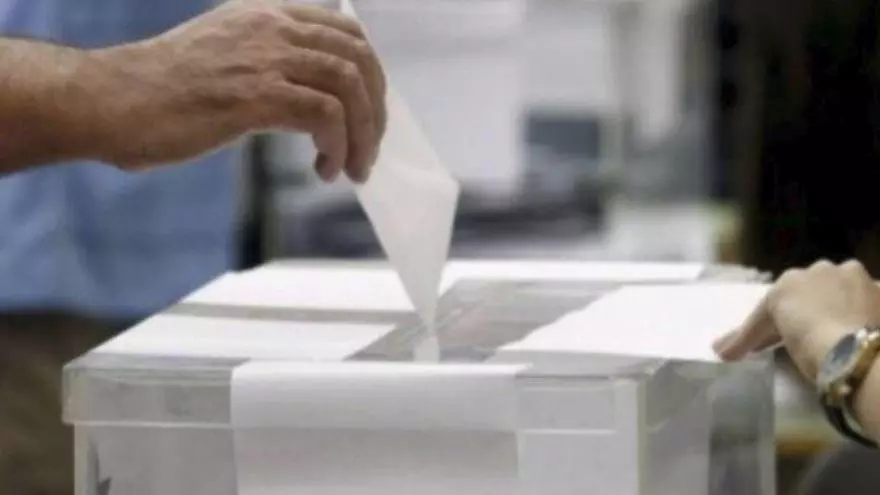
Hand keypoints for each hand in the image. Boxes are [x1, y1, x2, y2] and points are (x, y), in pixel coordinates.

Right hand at [85, 0, 385, 181]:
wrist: (110, 100)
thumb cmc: (163, 91)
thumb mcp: (226, 55)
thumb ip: (271, 61)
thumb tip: (317, 98)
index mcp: (267, 15)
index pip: (347, 32)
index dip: (371, 76)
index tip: (368, 115)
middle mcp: (272, 27)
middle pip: (358, 59)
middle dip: (374, 112)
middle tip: (368, 151)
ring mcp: (264, 58)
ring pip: (349, 87)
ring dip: (362, 136)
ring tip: (351, 169)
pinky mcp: (254, 95)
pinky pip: (325, 116)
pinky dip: (336, 147)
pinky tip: (323, 170)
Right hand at [714, 259, 879, 380]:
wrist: (854, 352)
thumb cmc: (806, 344)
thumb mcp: (772, 340)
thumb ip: (747, 338)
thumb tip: (717, 349)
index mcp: (788, 280)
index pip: (775, 303)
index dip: (769, 326)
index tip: (762, 346)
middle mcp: (821, 268)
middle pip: (809, 290)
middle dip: (806, 308)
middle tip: (803, 335)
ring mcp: (856, 277)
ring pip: (841, 289)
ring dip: (838, 304)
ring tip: (838, 331)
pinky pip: (868, 300)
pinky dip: (864, 311)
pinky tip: (862, 327)